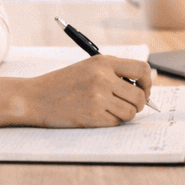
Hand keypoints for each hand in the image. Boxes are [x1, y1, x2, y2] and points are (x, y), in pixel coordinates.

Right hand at [24, 55, 151, 127]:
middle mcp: (103, 77)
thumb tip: (144, 86)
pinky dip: (110, 122)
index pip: (142, 69)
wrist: (35, 97)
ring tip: (110, 110)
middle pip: (140, 95)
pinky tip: (97, 116)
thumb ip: (114, 73)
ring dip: (124, 114)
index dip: (148, 83)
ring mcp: (98, 96)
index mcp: (103, 62)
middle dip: (138, 104)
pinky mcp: (92, 115)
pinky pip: (116, 122)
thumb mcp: (89, 68)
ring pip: (130, 112)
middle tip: (128, 105)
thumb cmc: (64, 84)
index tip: (144, 90)